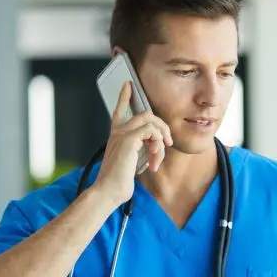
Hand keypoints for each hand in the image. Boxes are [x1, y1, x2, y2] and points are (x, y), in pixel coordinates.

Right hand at [93, 80, 172, 206]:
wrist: (108, 191)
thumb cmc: (119, 182)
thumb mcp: (132, 162)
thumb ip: (141, 151)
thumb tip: (156, 148)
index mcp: (116, 136)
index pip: (119, 110)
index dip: (124, 96)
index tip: (128, 84)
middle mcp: (118, 132)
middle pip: (145, 114)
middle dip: (162, 127)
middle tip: (168, 144)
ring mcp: (122, 134)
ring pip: (151, 121)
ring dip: (161, 140)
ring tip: (157, 159)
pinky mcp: (128, 140)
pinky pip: (151, 131)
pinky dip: (158, 146)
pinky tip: (154, 161)